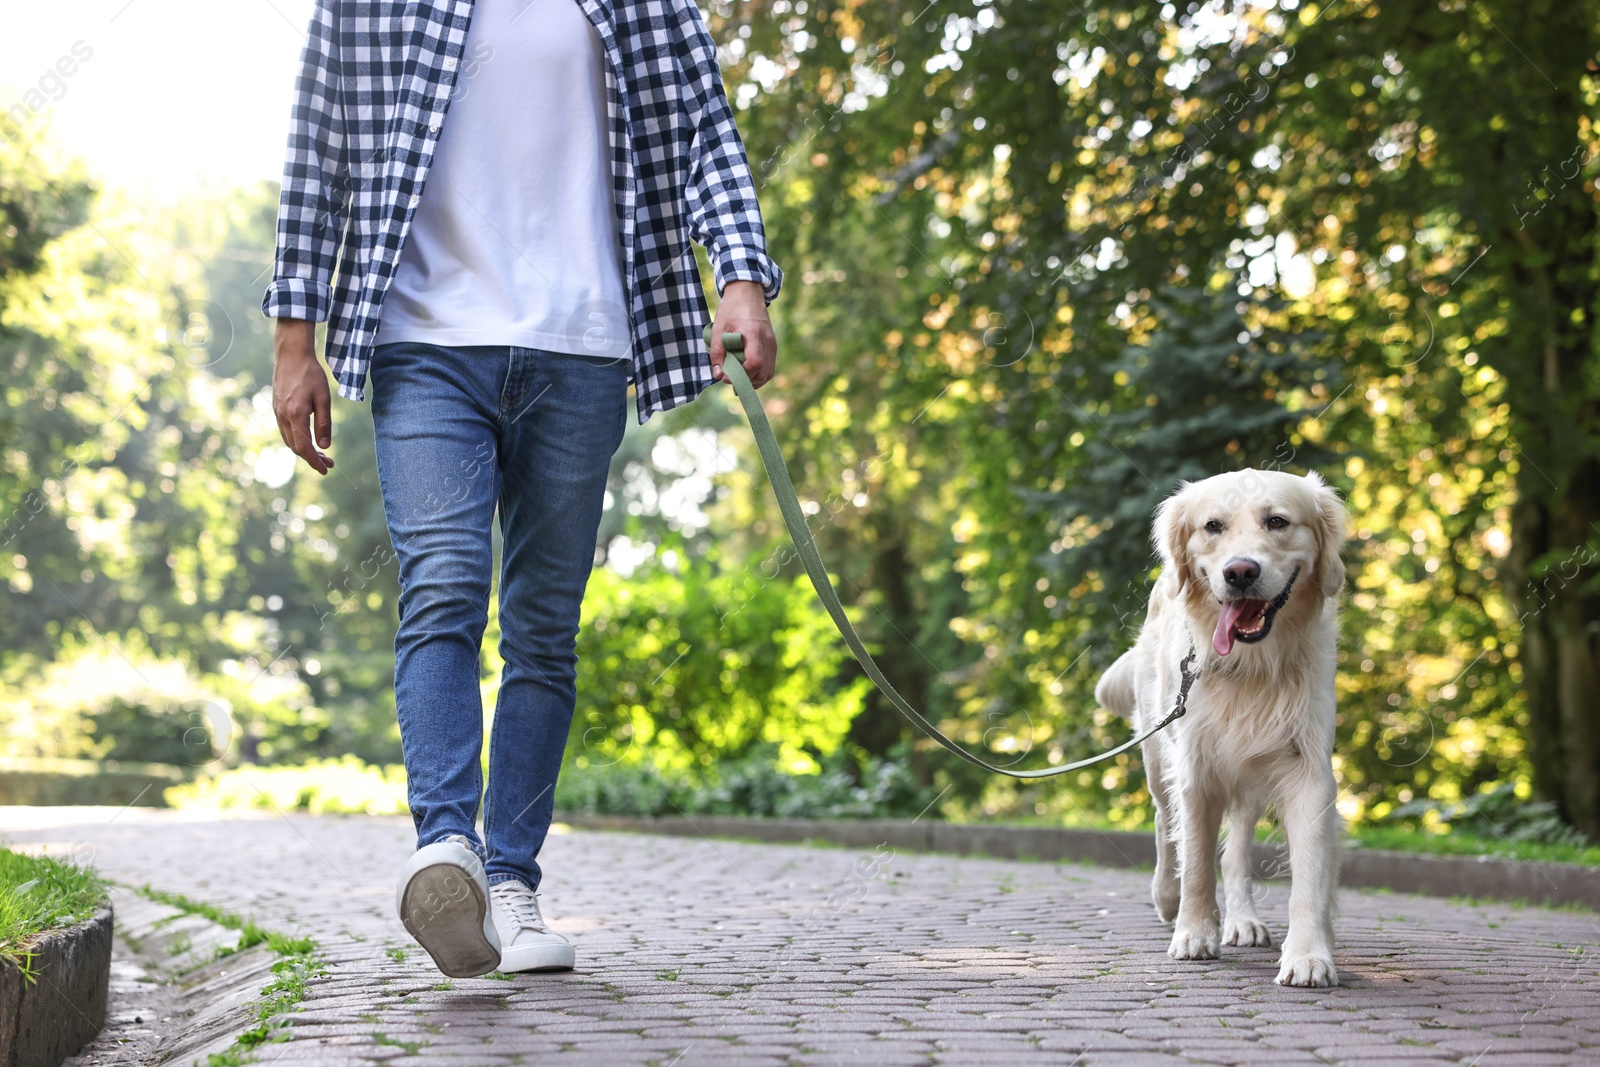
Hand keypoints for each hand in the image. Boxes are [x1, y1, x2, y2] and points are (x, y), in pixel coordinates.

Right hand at [272, 318, 334, 475]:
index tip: (325, 469)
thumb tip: (324, 446)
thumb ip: (324, 423)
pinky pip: (285, 431)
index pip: (304, 447)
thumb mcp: (324, 398)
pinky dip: (297, 440)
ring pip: (289, 440)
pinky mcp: (277, 408)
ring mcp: (277, 412)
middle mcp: (283, 416)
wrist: (291, 355)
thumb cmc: (311, 374)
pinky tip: (308, 439)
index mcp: (296, 415)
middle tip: (328, 463)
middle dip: (312, 458)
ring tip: (321, 453)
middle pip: (295, 447)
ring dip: (304, 450)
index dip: (315, 461)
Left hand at [709, 280, 776, 387]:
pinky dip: (758, 374)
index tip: (726, 376)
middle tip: (731, 378)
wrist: (748, 294)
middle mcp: (767, 341)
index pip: (755, 362)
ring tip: (738, 377)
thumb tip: (718, 374)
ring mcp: (772, 344)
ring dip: (754, 380)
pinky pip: (769, 367)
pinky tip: (746, 372)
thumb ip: (717, 352)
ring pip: (768, 373)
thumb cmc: (732, 309)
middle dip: (747, 381)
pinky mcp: (773, 345)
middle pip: (764, 372)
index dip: (742, 375)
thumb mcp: (719, 329)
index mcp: (754, 334)